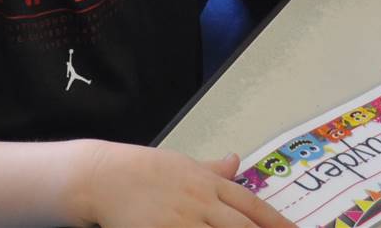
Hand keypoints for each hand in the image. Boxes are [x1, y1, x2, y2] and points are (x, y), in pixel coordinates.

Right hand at [78, 143, 295, 227]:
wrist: (104, 176)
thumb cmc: (142, 170)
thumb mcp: (181, 164)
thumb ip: (212, 169)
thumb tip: (236, 160)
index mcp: (208, 183)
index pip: (252, 206)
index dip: (276, 222)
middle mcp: (202, 202)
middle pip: (243, 227)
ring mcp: (184, 220)